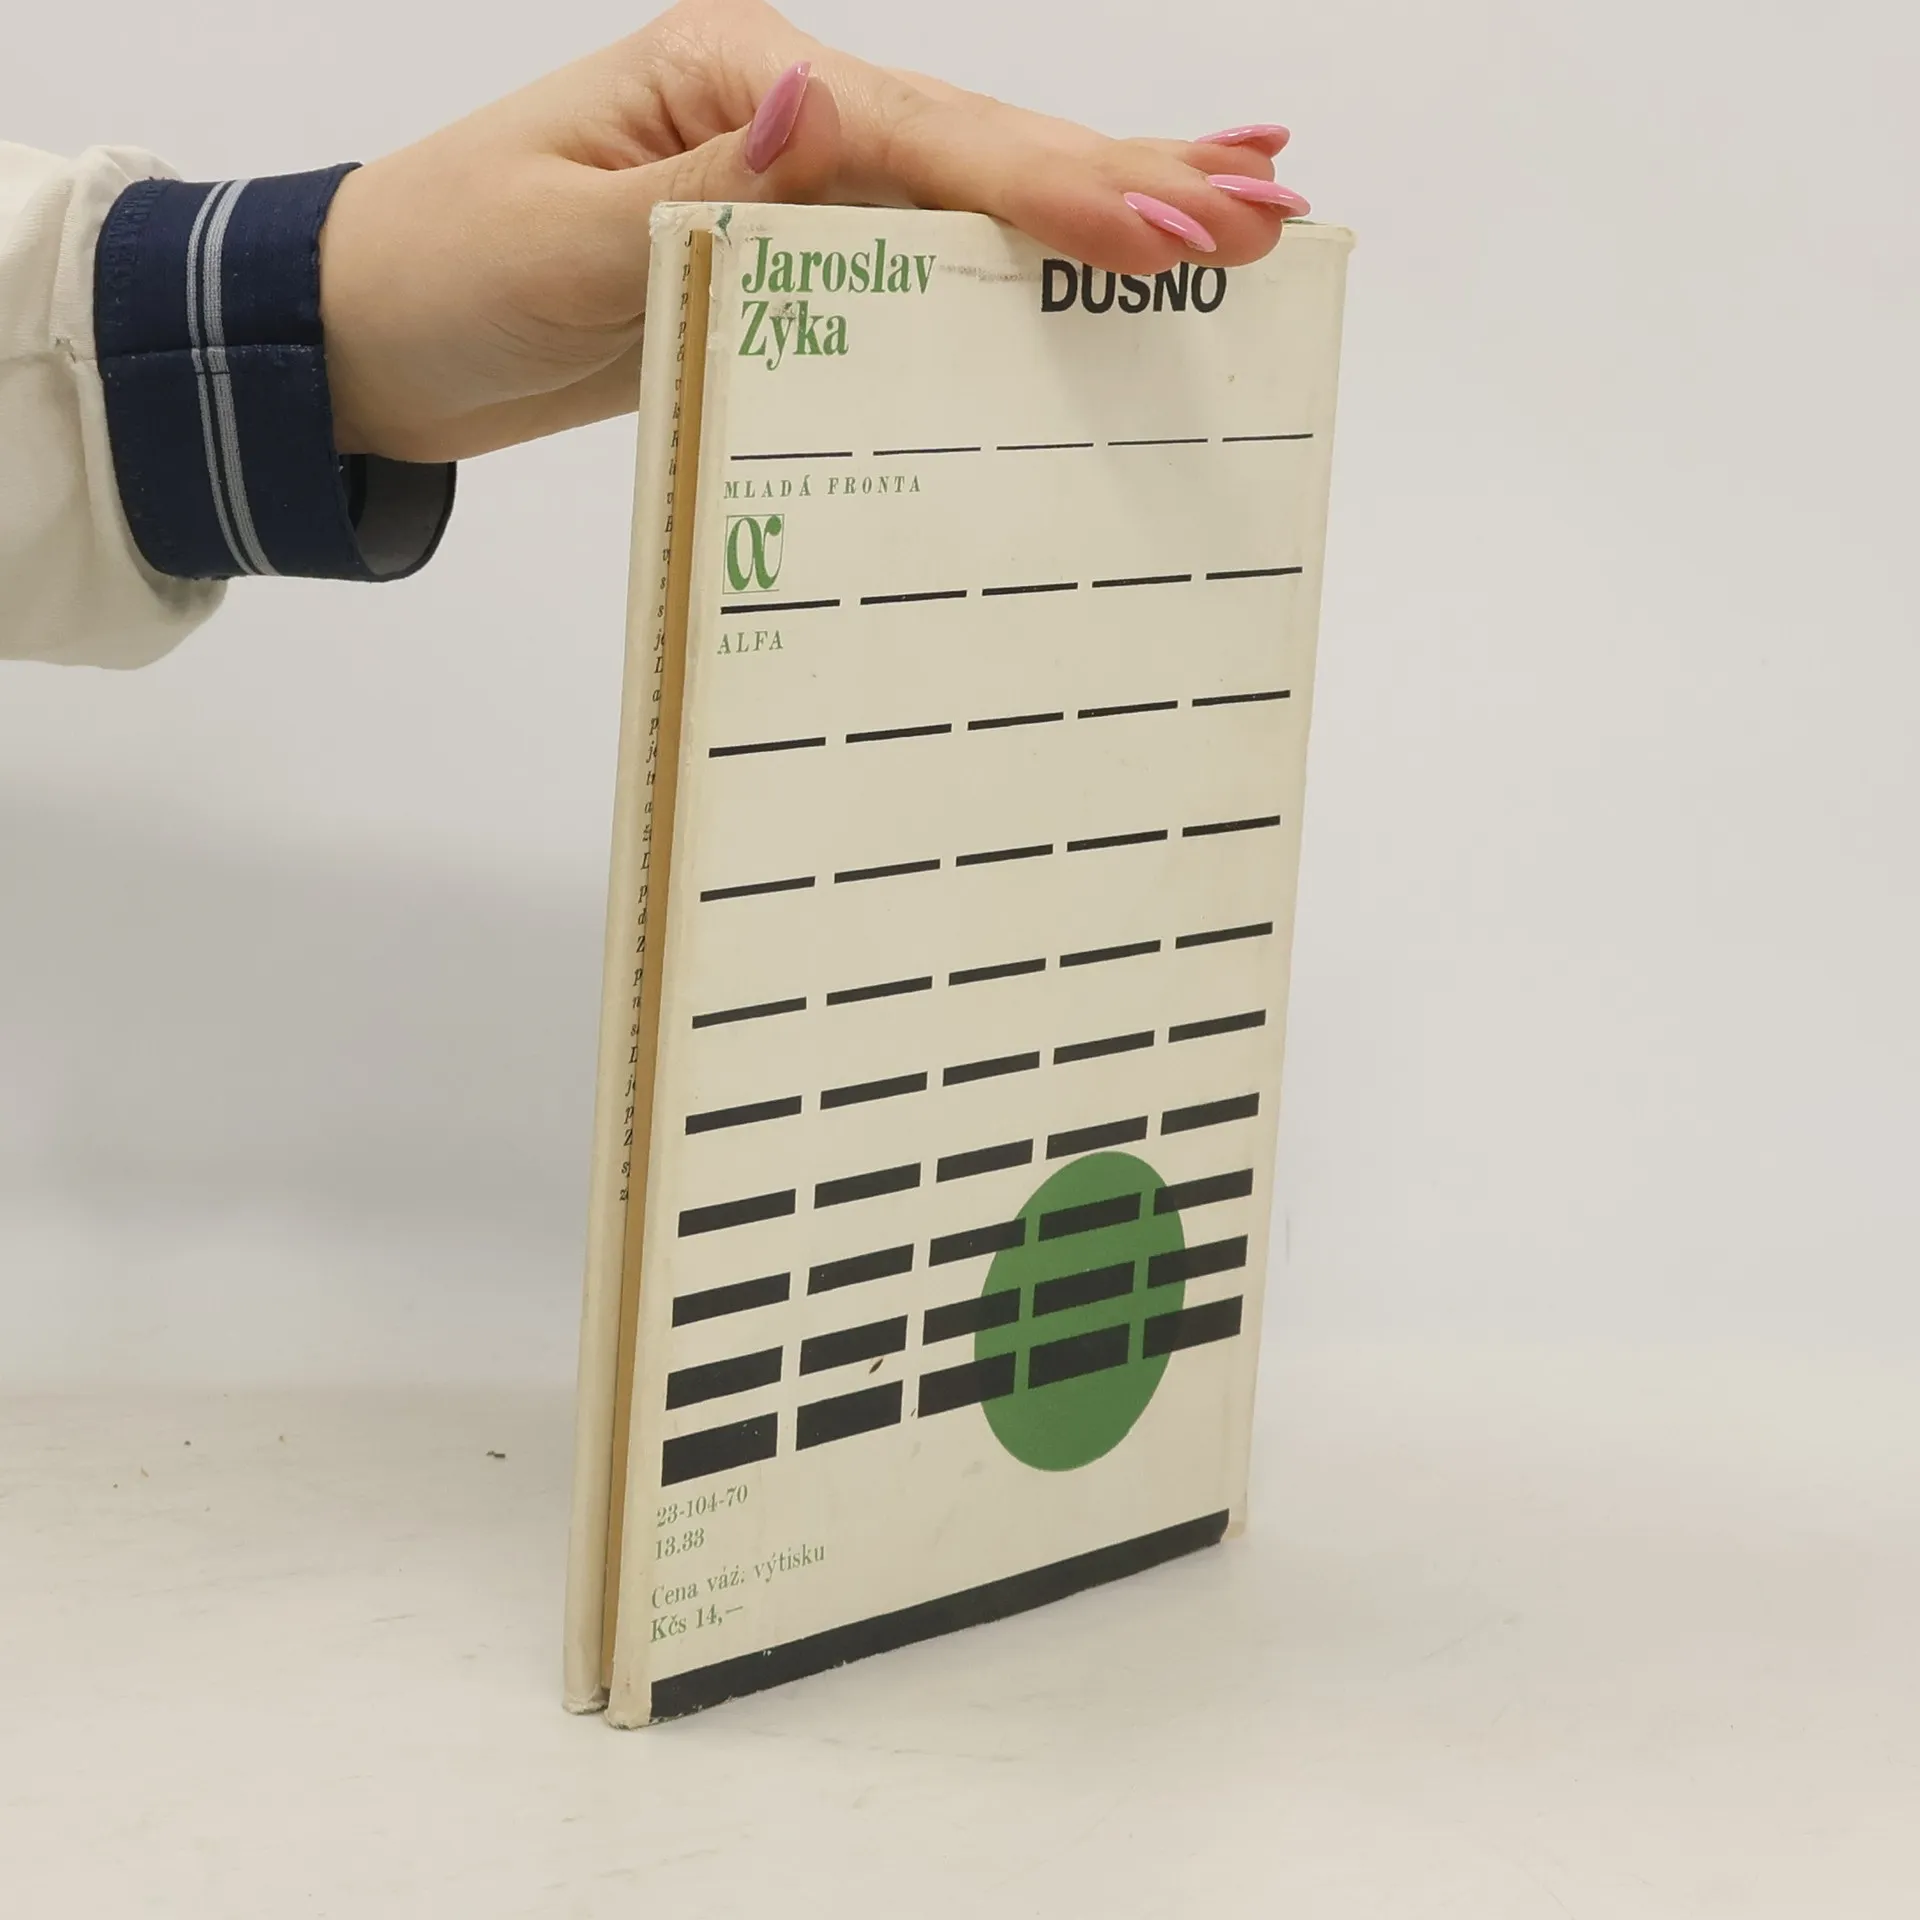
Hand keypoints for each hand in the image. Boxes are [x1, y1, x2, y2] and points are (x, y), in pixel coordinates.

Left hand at [317, 0, 1305, 462]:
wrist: (373, 336)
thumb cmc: (442, 274)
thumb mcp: (558, 236)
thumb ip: (702, 185)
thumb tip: (815, 103)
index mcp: (731, 79)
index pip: (922, 140)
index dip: (1052, 191)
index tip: (1169, 235)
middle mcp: (777, 112)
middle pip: (982, 146)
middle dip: (1129, 180)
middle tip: (1275, 208)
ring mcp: (789, 182)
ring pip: (972, 196)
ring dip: (1104, 206)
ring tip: (1237, 213)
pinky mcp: (786, 258)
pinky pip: (923, 261)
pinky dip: (1017, 261)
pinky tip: (1089, 259)